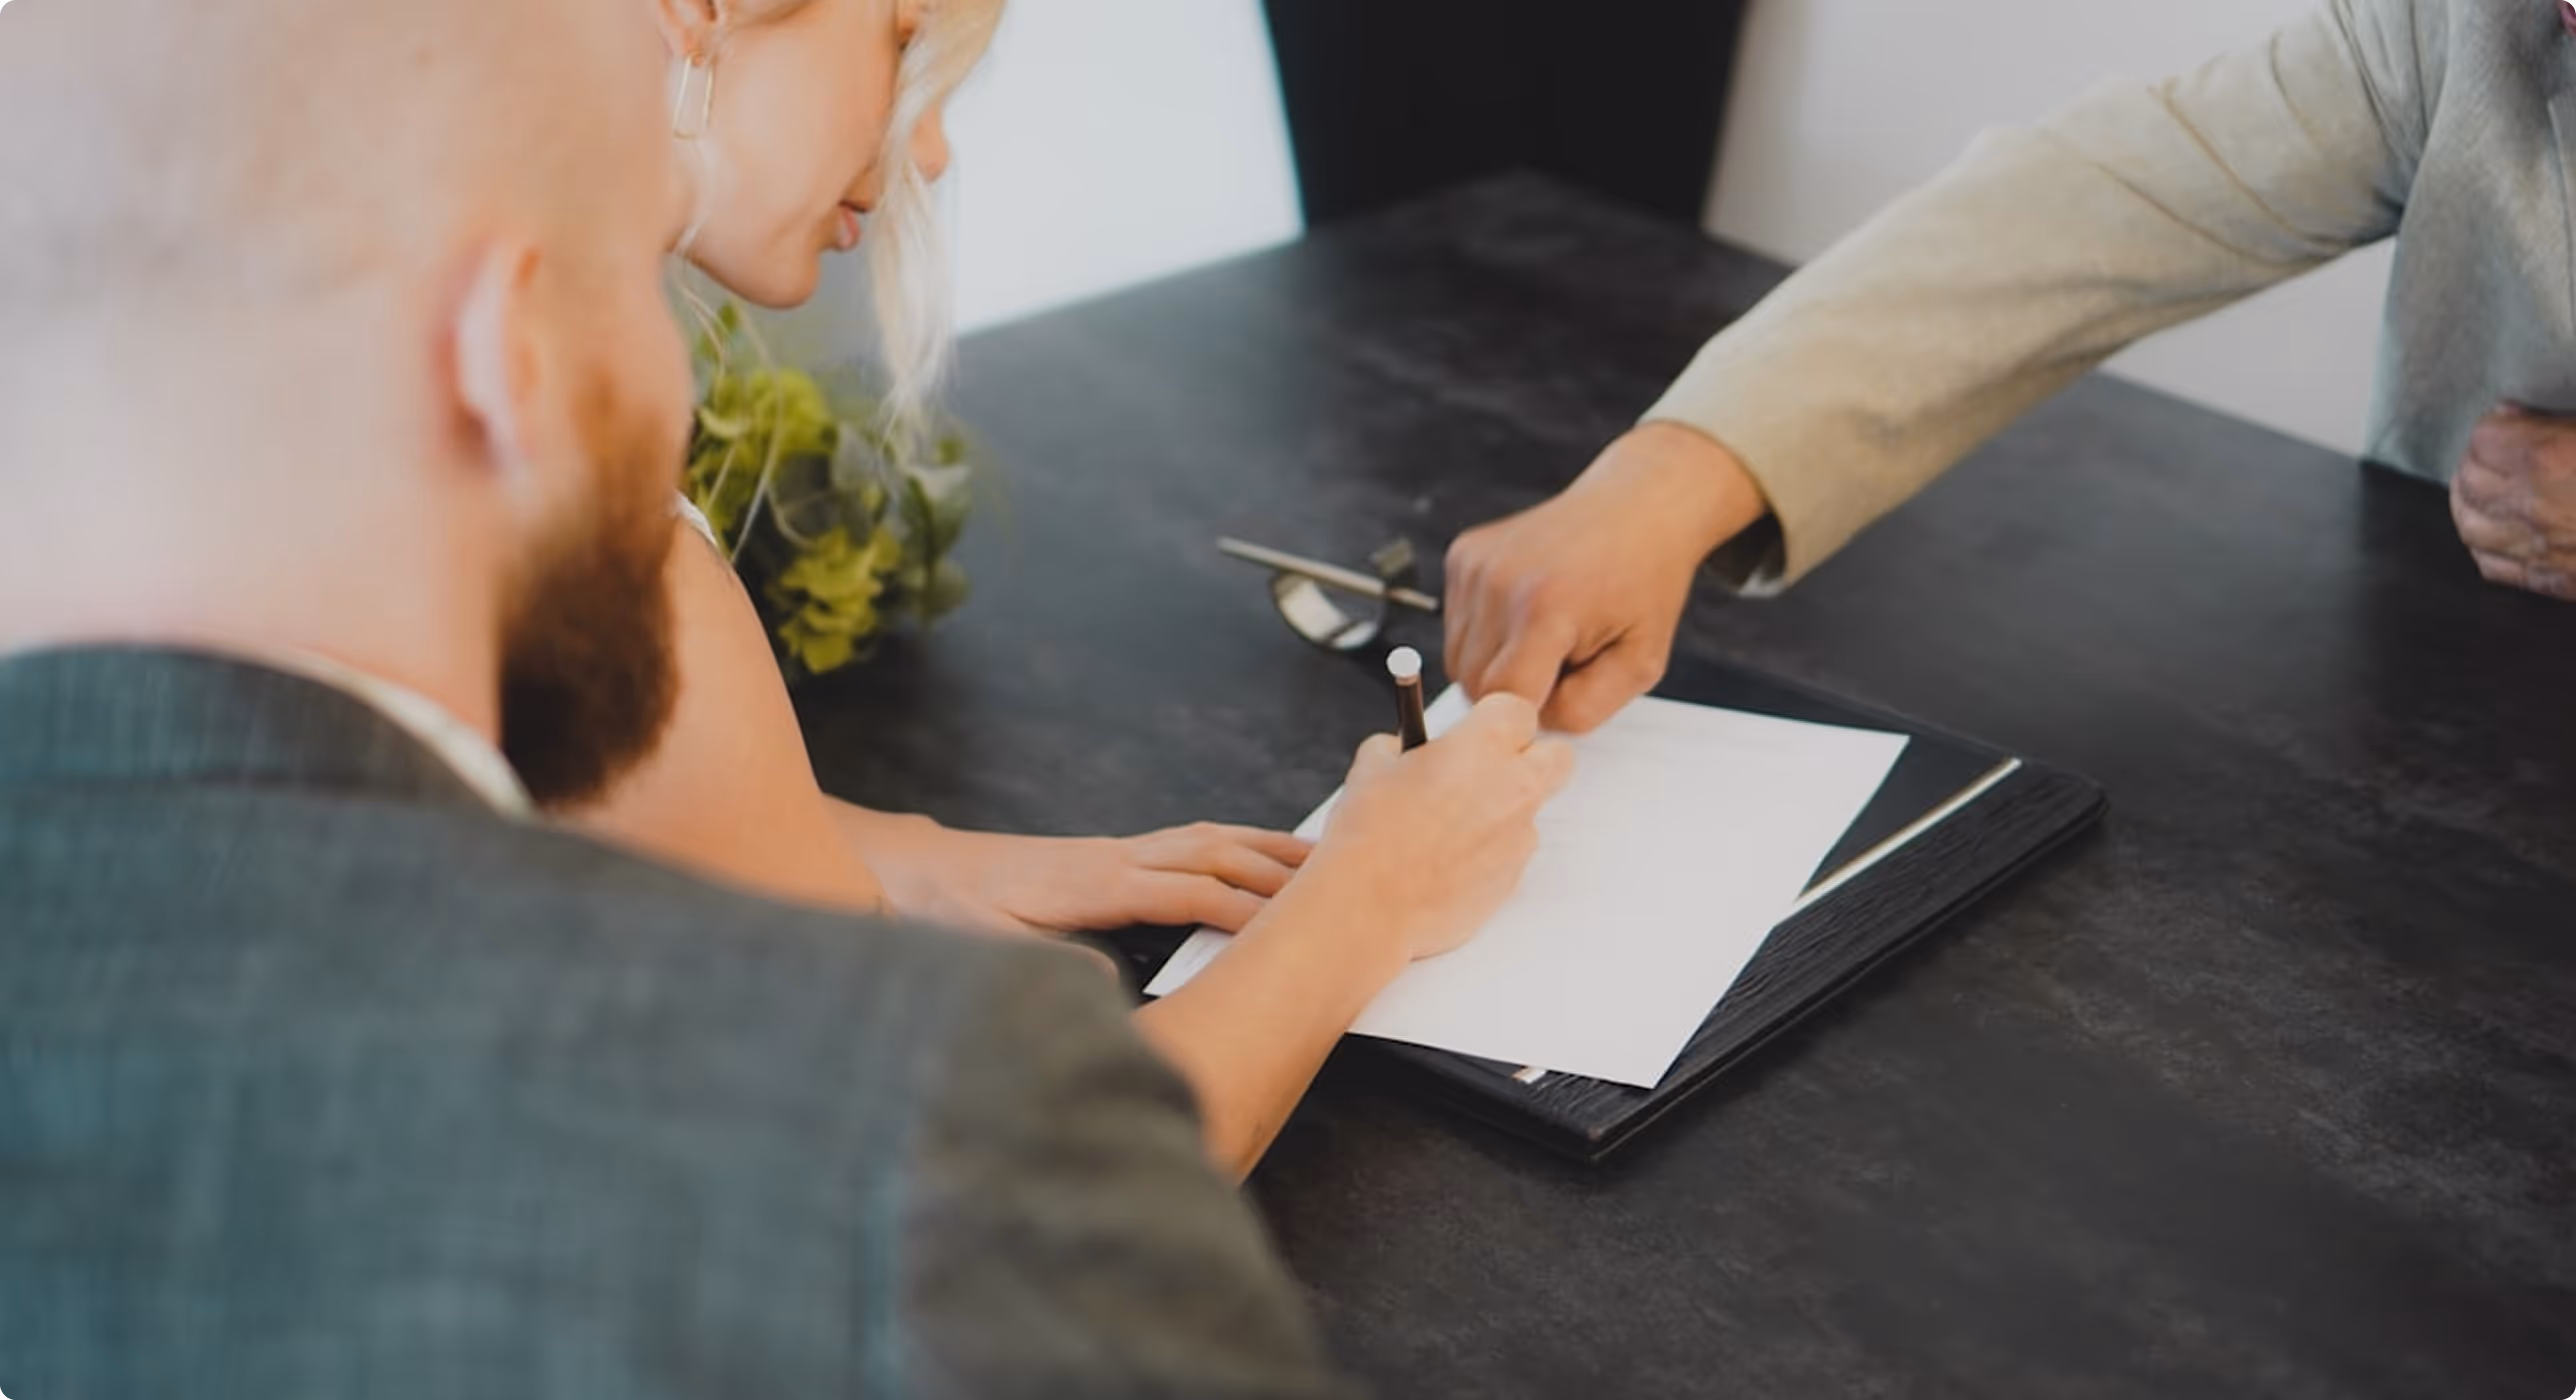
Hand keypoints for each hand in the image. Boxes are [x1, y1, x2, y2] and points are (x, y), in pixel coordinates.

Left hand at [855, 817, 1312, 937]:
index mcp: (1097, 884)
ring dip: (1266, 846)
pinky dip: (1237, 842)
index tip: (1290, 923)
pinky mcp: (1117, 854)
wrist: (925, 870)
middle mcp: (1118, 857)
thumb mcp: (988, 944)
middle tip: (1340, 881)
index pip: (1188, 890)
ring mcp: (1120, 850)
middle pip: (1214, 852)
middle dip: (1277, 868)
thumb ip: (1045, 963)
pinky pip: (1192, 841)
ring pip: (1209, 839)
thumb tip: (1105, 984)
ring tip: (1323, 857)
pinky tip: (1259, 851)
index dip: (1242, 906)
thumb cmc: (954, 908)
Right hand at [1296, 694, 1575, 962]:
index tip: (1474, 732)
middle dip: (1531, 758)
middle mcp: (1515, 787)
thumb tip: (1406, 750)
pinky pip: (1512, 853)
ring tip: (1448, 829)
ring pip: (1531, 810)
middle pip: (1557, 757)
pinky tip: (1445, 863)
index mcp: (1483, 746)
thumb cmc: (1368, 832)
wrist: (1368, 905)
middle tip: (1488, 770)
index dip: (1495, 720)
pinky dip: (1488, 853)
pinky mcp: (1513, 878)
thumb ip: (1403, 748)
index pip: (1519, 711)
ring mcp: (1519, 836)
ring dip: (1503, 811)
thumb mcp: (1372, 766)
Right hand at [1445, 422, 1768, 732]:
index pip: (1502, 701)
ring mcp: (1475, 564)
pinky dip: (1486, 632)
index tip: (1561, 699)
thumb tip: (1529, 729)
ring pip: (1458, 659)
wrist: (1635, 507)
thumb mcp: (1641, 662)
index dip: (1530, 715)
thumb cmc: (1643, 582)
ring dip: (1496, 663)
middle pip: (1474, 684)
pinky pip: (1456, 625)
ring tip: (1545, 635)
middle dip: (1514, 691)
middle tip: (1562, 663)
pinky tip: (1527, 610)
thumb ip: (1585, 710)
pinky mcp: (1462, 554)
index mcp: (1546, 609)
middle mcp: (1498, 581)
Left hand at [2452, 403, 2575, 599]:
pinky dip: (2486, 548)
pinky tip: (2495, 535)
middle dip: (2474, 462)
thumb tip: (2514, 416)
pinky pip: (2494, 566)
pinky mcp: (2557, 582)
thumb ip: (2560, 426)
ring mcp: (2542, 550)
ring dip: (2468, 504)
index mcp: (2550, 460)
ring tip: (2479, 490)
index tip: (2506, 421)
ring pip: (2470, 527)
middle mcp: (2535, 507)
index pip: (2485, 438)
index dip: (2495, 425)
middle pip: (2470, 481)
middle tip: (2489, 454)